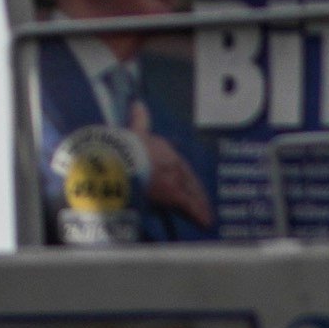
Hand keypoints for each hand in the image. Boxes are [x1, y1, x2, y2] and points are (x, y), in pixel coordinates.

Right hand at [126, 104, 209, 229]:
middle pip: (190, 182)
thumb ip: (139, 119)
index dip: (186, 178)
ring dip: (200, 206)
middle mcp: (174, 164)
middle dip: (198, 194)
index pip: (181, 167)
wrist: (121, 159)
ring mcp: (175, 180)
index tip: (188, 185)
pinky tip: (206, 224)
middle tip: (204, 204)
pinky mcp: (174, 194)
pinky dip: (199, 216)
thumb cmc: (124, 147)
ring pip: (193, 195)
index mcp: (164, 150)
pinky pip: (191, 208)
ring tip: (207, 218)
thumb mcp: (133, 131)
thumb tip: (138, 103)